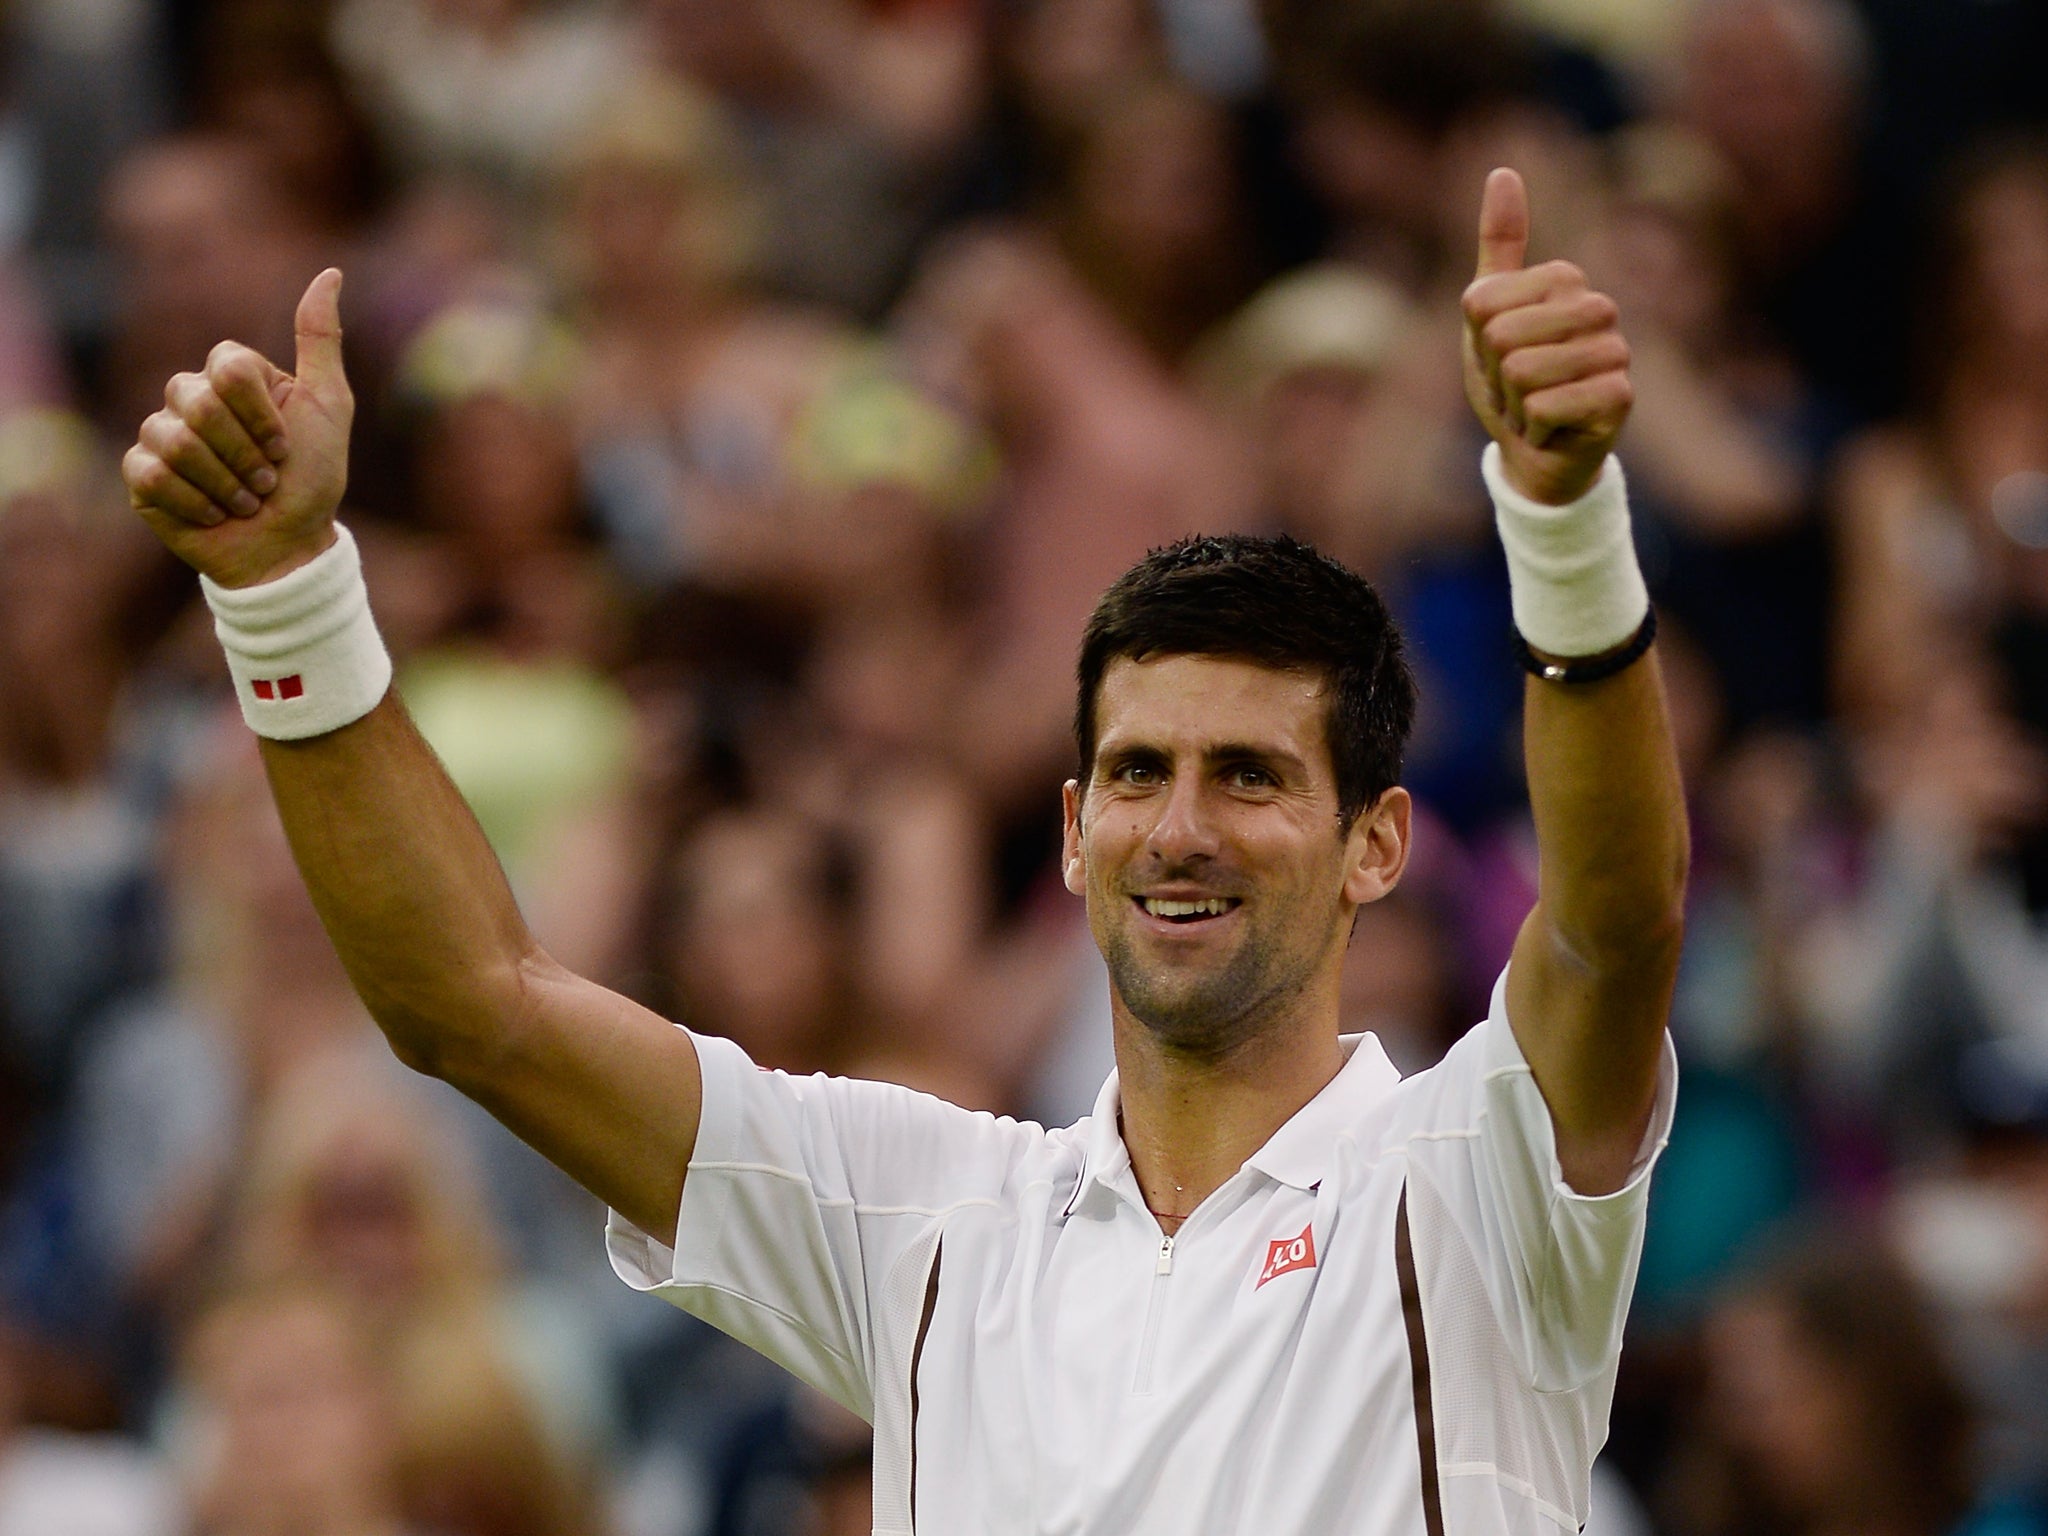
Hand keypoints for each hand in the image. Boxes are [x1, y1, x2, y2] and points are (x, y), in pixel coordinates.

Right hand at [124, 269, 354, 588]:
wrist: (289, 545)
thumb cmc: (314, 477)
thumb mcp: (330, 406)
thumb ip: (321, 341)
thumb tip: (330, 272)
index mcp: (232, 374)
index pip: (227, 366)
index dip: (261, 415)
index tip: (285, 447)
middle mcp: (190, 396)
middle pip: (198, 402)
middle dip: (245, 454)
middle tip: (266, 480)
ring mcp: (160, 433)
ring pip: (174, 440)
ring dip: (225, 484)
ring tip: (245, 501)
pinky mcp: (141, 476)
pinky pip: (151, 473)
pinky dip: (195, 503)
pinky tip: (213, 514)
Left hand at [1461, 168, 1630, 505]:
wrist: (1536, 451)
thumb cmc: (1510, 380)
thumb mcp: (1489, 312)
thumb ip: (1498, 246)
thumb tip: (1503, 170)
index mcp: (1565, 280)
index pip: (1483, 303)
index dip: (1478, 341)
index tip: (1499, 357)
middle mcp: (1599, 308)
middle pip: (1503, 337)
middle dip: (1494, 375)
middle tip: (1516, 389)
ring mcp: (1616, 352)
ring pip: (1522, 372)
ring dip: (1513, 404)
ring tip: (1534, 407)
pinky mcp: (1620, 398)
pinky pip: (1543, 406)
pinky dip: (1533, 427)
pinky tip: (1551, 428)